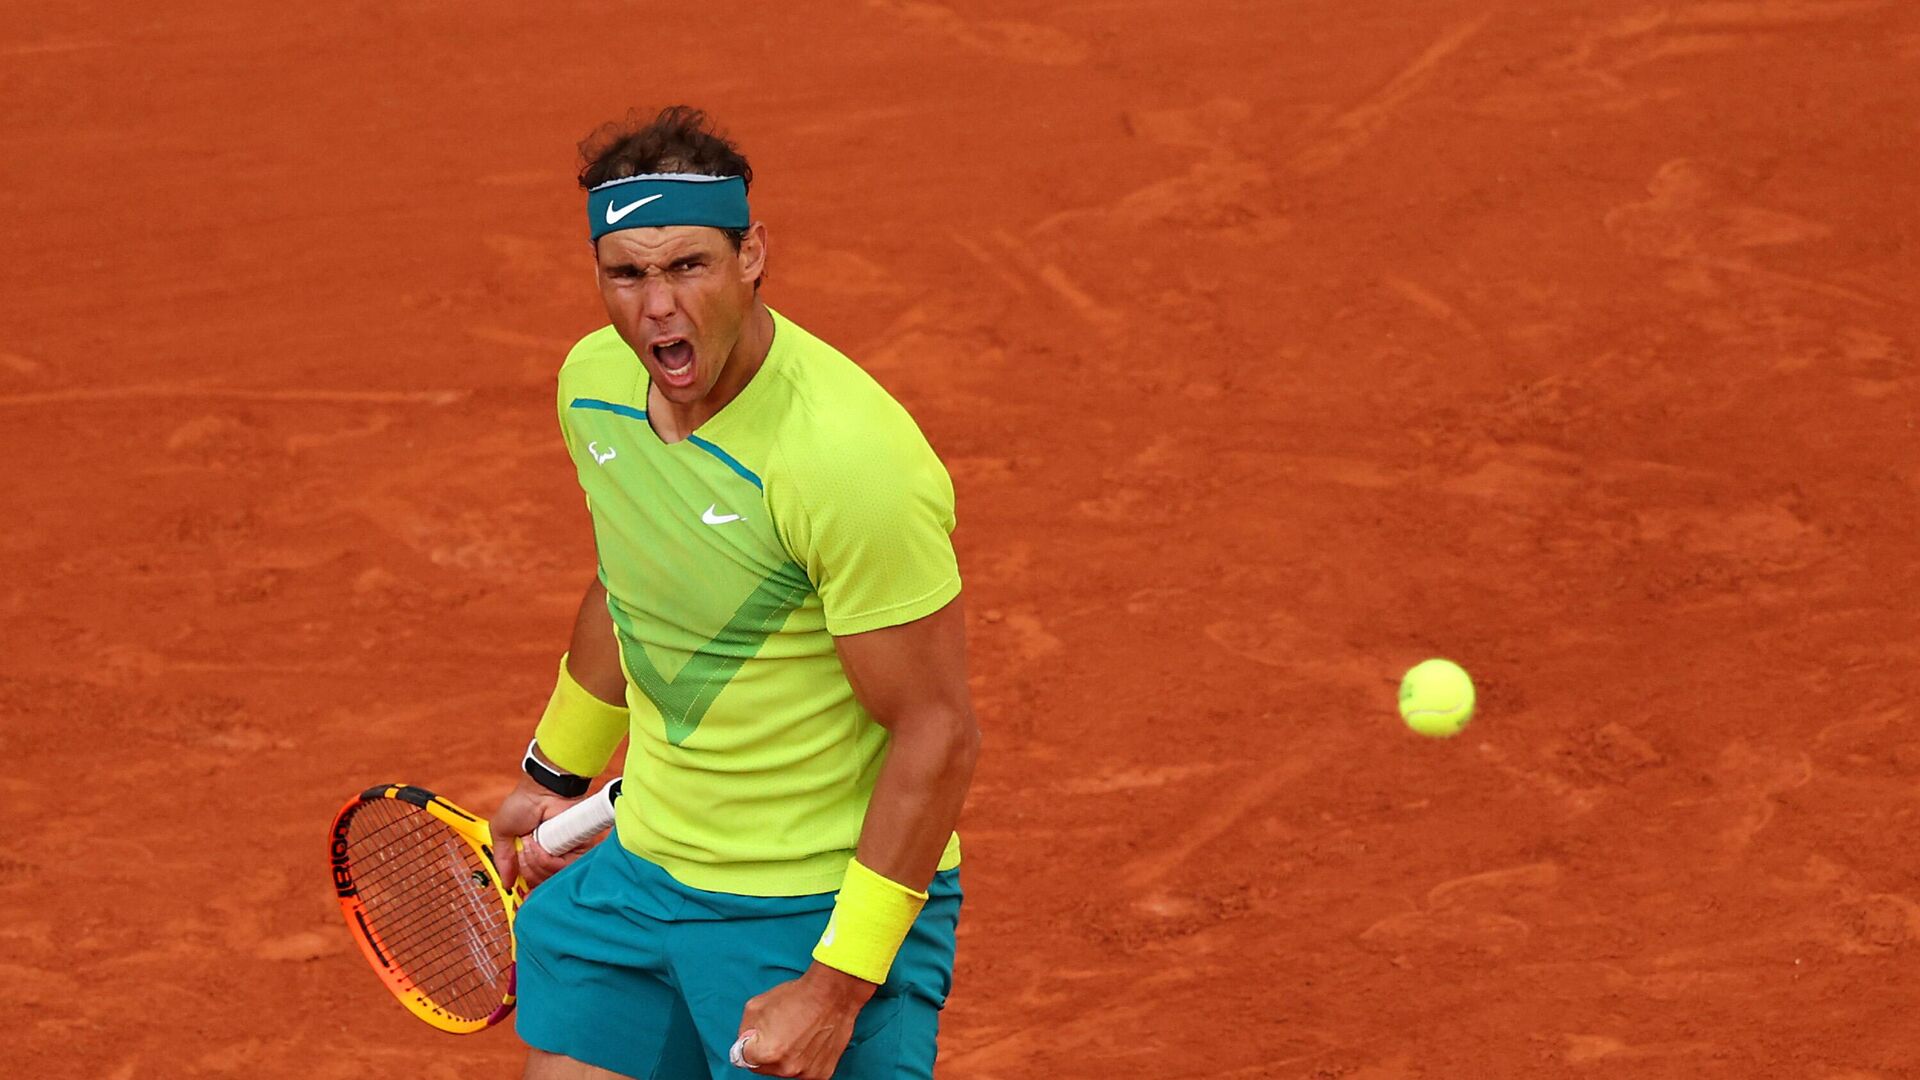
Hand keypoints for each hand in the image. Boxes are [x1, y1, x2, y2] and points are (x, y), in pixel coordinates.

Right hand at [488, 774, 588, 888]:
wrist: (542, 790)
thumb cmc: (523, 804)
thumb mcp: (502, 832)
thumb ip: (502, 859)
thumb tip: (506, 884)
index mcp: (533, 855)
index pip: (532, 882)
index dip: (527, 889)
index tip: (521, 893)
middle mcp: (550, 857)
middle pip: (539, 883)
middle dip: (526, 867)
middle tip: (523, 846)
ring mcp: (564, 854)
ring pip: (549, 878)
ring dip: (535, 861)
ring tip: (532, 841)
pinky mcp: (579, 850)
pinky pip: (562, 868)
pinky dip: (547, 859)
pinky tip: (542, 844)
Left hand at [733, 963, 876, 1077]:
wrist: (833, 993)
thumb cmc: (798, 996)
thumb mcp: (756, 1005)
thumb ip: (744, 1029)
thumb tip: (745, 1042)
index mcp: (766, 1052)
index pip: (743, 1058)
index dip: (749, 1043)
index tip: (756, 1037)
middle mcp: (786, 1067)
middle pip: (764, 1067)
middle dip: (766, 1052)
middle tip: (780, 1031)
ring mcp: (806, 1073)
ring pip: (785, 1070)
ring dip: (786, 1057)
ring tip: (797, 1034)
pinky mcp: (822, 1074)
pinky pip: (804, 1071)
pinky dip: (804, 1060)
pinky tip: (809, 1041)